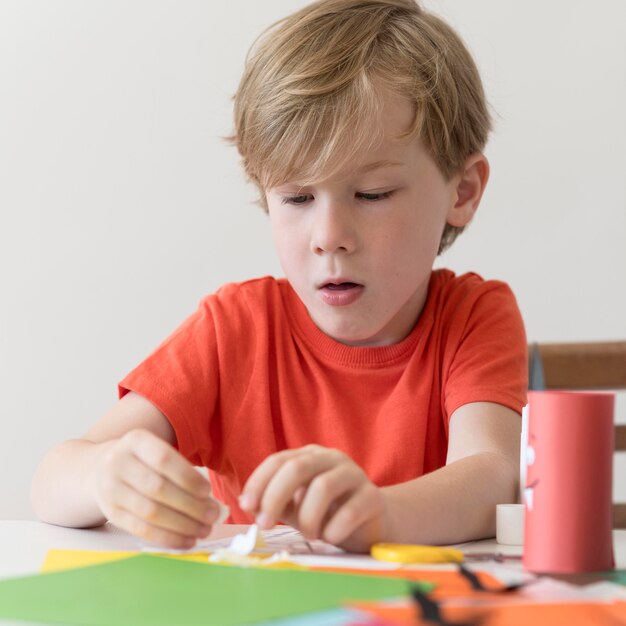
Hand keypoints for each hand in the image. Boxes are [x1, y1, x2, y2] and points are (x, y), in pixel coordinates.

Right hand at [91, 429, 219, 548]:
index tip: (208, 491)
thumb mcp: (156, 452)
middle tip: (213, 515)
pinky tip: (186, 540)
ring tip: (204, 529)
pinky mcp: (110, 512)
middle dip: (191, 505)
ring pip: (151, 512)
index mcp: (135, 440)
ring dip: (182, 525)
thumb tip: (211, 502)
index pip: (164, 459)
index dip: (188, 477)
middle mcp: (118, 462)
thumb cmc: (143, 461)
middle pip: (158, 488)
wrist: (99, 469)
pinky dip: (167, 538)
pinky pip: (141, 530)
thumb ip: (182, 471)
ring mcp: (110, 489)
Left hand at [239, 445, 388, 551]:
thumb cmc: (329, 512)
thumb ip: (276, 504)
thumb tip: (251, 506)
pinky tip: (329, 537)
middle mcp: (331, 459)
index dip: (259, 482)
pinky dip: (333, 529)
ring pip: (323, 487)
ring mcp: (354, 474)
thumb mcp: (297, 507)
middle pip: (298, 467)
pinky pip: (351, 510)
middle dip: (275, 496)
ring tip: (309, 534)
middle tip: (265, 524)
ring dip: (308, 517)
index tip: (247, 506)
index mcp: (309, 456)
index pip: (278, 460)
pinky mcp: (373, 497)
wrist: (373, 522)